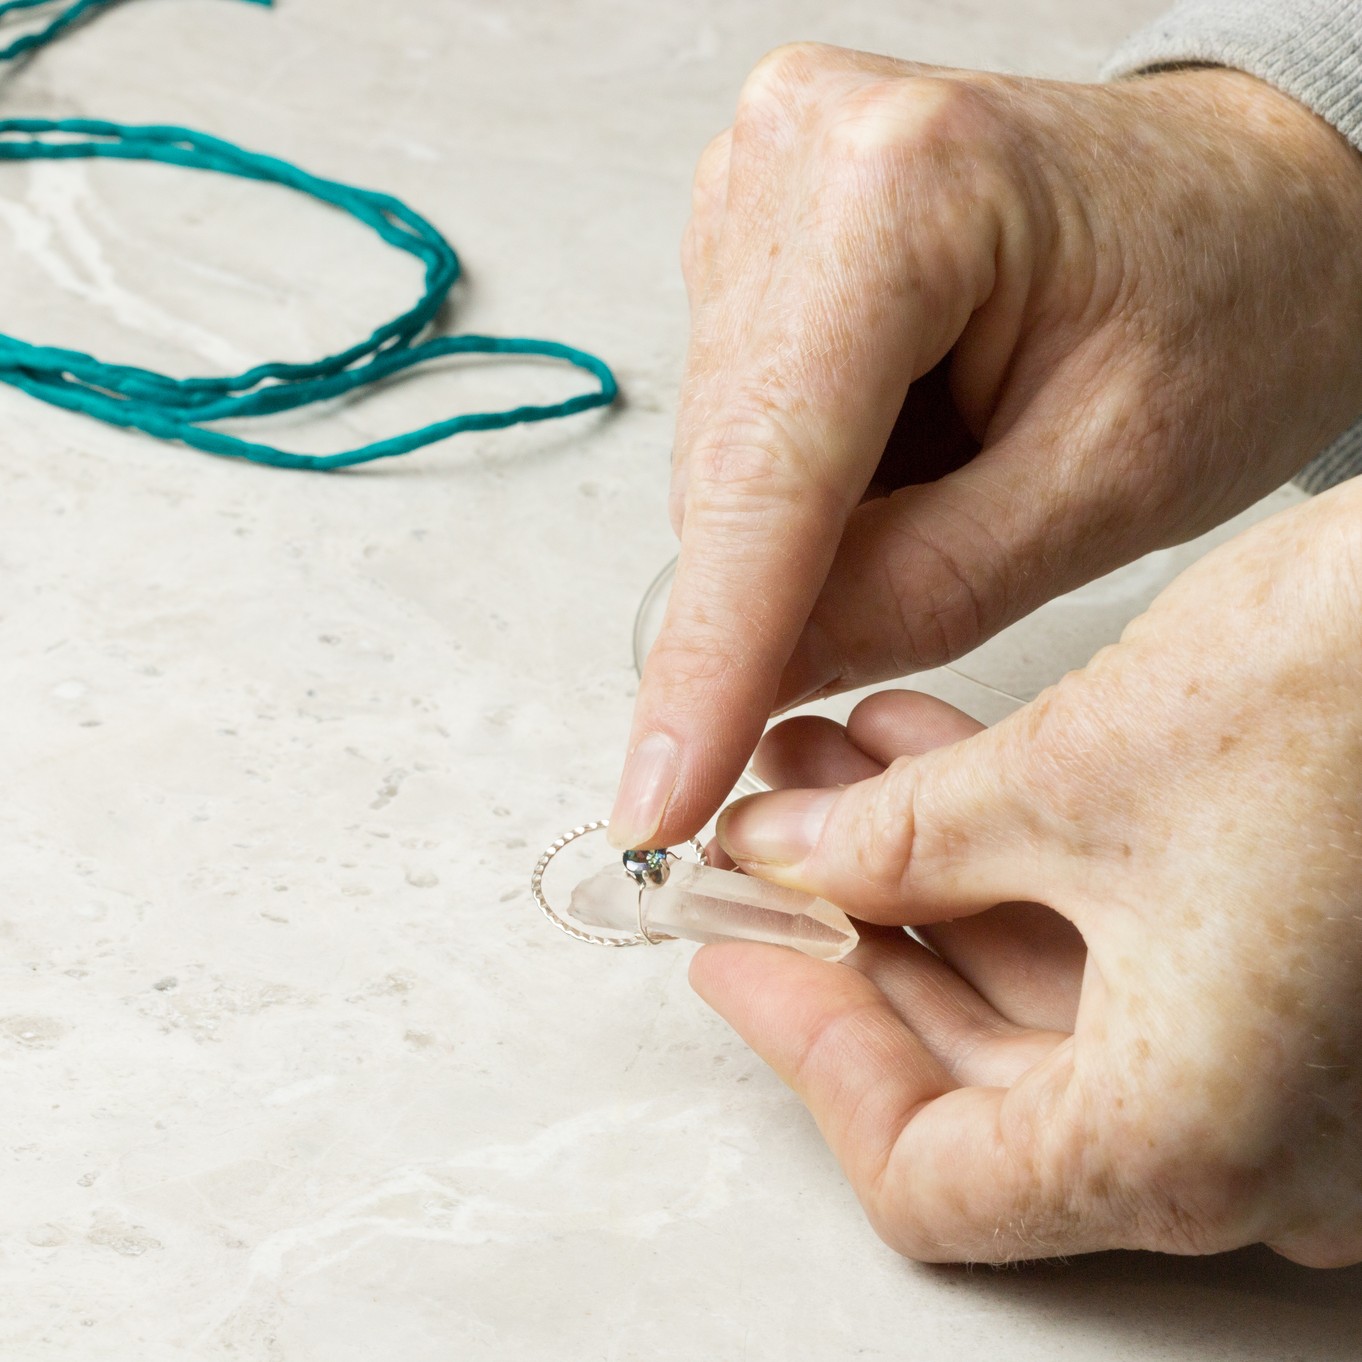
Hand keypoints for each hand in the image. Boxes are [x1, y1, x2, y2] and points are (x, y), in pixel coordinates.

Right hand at [610, 44, 1361, 848]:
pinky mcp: (756, 227)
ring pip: (725, 460)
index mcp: (902, 191)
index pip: (766, 476)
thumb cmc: (1237, 300)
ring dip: (814, 531)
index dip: (709, 659)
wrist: (1253, 196)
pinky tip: (918, 445)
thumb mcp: (1108, 485)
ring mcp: (762, 181)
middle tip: (927, 604)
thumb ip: (918, 594)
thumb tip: (763, 676)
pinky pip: (741, 423)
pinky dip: (814, 485)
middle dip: (786, 595)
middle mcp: (797, 155)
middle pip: (728, 472)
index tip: (657, 798)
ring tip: (967, 476)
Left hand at [693, 482, 1361, 1264]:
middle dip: (853, 943)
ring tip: (824, 775)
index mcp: (1199, 1144)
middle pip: (979, 1090)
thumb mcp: (1067, 775)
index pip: (932, 1176)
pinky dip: (1015, 866)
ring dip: (920, 883)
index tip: (734, 951)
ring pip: (1048, 1006)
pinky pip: (1126, 955)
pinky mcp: (1305, 978)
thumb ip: (891, 842)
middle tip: (765, 852)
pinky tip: (928, 765)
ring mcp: (1298, 1069)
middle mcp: (1266, 1145)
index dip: (810, 1052)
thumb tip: (778, 858)